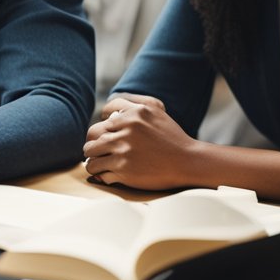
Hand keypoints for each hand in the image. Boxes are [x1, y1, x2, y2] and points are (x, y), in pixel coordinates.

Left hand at [82, 93, 197, 189]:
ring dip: (93, 159)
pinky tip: (107, 174)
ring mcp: (124, 148)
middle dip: (93, 142)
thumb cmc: (173, 138)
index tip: (103, 131)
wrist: (188, 162)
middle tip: (94, 149)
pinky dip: (101, 174)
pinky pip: (99, 170)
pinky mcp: (123, 168)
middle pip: (92, 132)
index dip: (103, 120)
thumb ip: (135, 106)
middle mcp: (128, 128)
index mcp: (135, 112)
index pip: (106, 111)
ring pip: (91, 152)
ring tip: (97, 163)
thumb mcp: (157, 111)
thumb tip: (109, 113)